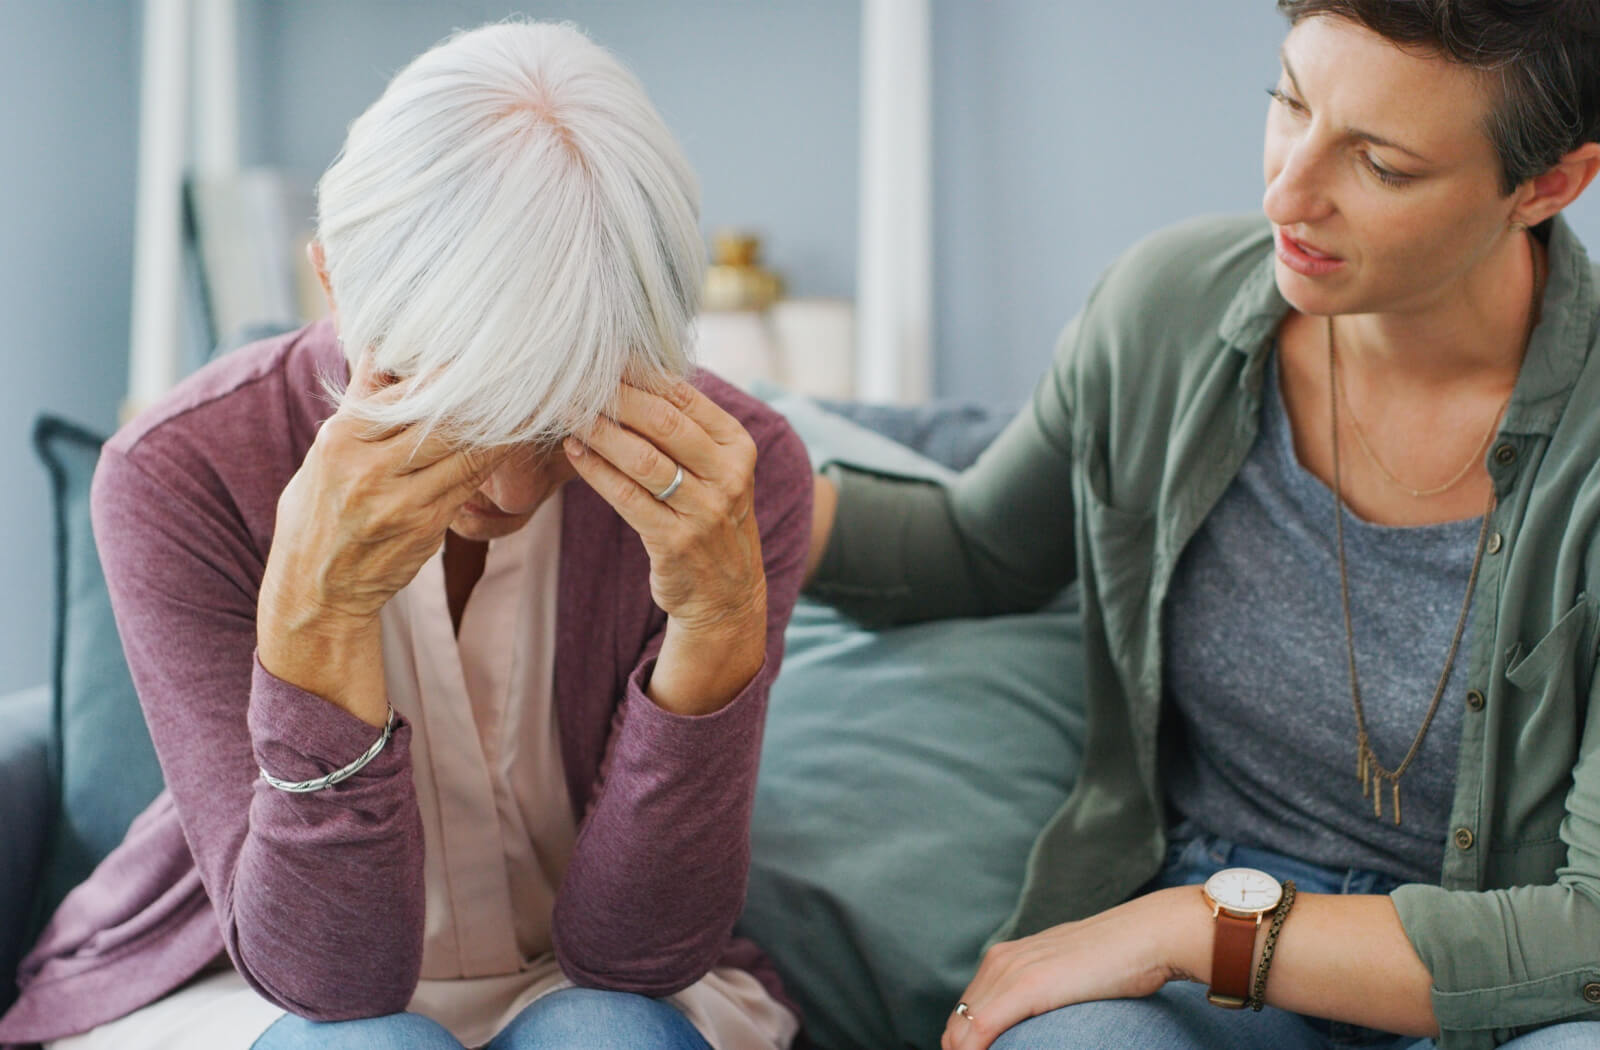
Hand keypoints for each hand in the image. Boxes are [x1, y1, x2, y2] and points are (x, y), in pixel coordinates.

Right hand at [257, 353, 507, 722]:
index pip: (404, 393)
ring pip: (467, 451)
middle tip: (516, 369)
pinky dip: (491, 457)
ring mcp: (402, 502)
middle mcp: (370, 470)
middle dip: (482, 394)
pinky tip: (510, 438)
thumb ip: (360, 403)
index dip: (445, 372)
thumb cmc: (318, 511)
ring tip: (526, 396)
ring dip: (499, 424)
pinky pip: (470, 482)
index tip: (478, 351)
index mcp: (341, 440)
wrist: (316, 589)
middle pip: (443, 419)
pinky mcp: (428, 527)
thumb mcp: (325, 452)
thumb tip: (381, 346)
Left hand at [562, 380, 766, 713]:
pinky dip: (596, 470)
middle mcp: (728, 475)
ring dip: (598, 431)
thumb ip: (686, 428)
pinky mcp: (675, 541)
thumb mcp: (716, 470)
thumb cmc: (708, 519)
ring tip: (566, 411)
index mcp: (737, 446)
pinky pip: (626, 496)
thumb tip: (633, 372)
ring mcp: (705, 510)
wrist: (726, 595)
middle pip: (662, 422)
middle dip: (613, 397)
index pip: (685, 396)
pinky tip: (573, 451)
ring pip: (641, 458)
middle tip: (574, 378)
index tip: (601, 356)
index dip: (639, 372)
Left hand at [942, 888, 1203, 1049]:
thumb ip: (1041, 991)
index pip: (966, 1012)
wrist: (1145, 936)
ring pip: (960, 1031)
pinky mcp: (1025, 986)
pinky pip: (980, 1030)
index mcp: (1005, 958)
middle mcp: (1000, 961)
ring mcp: (1010, 972)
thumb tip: (1036, 1019)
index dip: (963, 1044)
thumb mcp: (1065, 974)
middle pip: (957, 1024)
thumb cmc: (1117, 961)